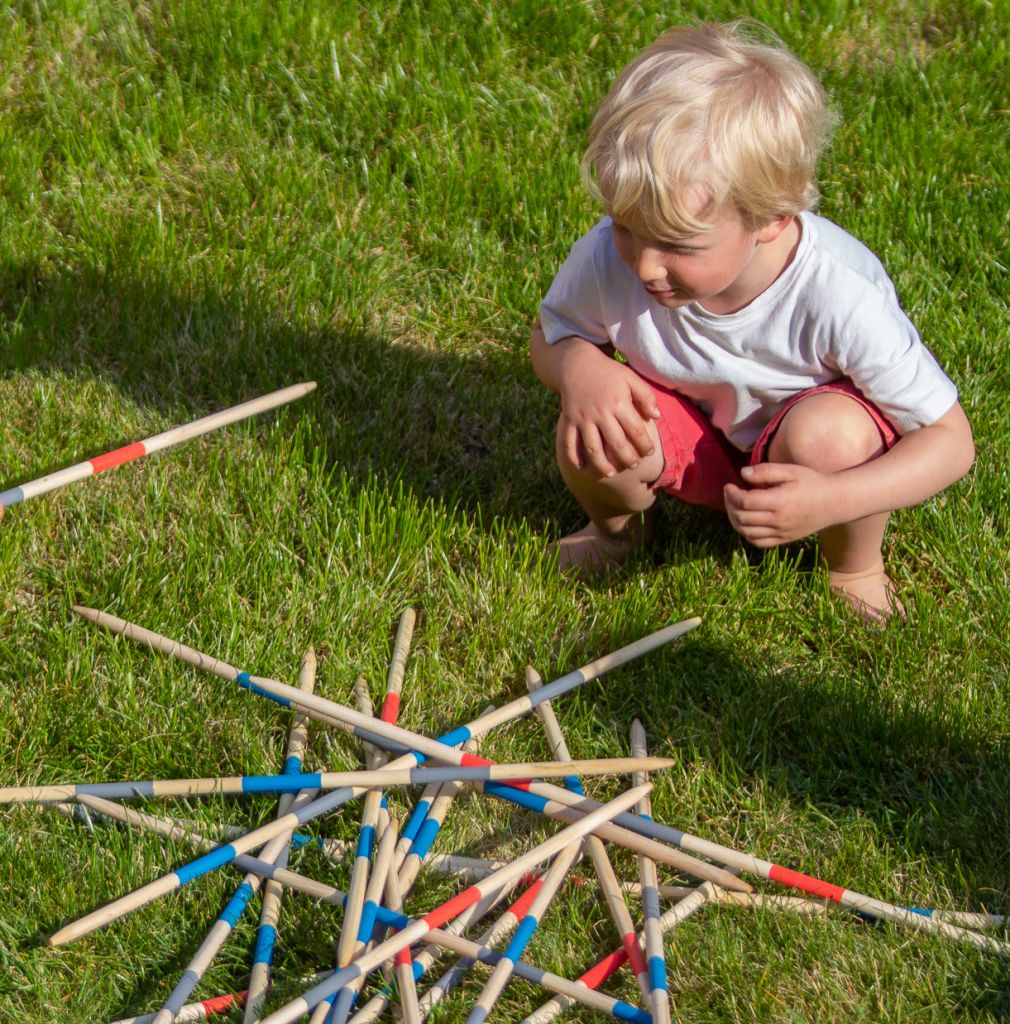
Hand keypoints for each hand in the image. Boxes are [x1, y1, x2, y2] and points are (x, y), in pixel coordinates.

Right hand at [557, 347, 660, 476]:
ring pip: (592, 448)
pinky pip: (569, 443)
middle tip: (634, 465)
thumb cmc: (608, 372)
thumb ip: (646, 396)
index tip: (650, 452)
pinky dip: (574, 457)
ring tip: (611, 473)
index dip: (645, 445)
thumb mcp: (630, 378)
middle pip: (616, 444)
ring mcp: (582, 418)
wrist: (576, 364)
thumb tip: (656, 417)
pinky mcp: (568, 420)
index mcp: (618, 403)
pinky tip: (582, 468)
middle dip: (627, 459)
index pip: (636, 431)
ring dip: (602, 465)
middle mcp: (600, 413)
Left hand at [724, 462, 841, 546]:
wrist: (835, 502)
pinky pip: (758, 542)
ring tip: (734, 507)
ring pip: (747, 532)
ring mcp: (781, 532)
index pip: (745, 502)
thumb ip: (766, 471)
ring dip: (735, 520)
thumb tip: (742, 473)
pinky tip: (745, 522)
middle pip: (742, 518)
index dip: (732, 494)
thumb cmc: (812, 482)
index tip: (729, 485)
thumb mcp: (791, 471)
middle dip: (730, 505)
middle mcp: (779, 520)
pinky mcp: (784, 539)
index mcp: (779, 502)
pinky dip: (746, 534)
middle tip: (730, 494)